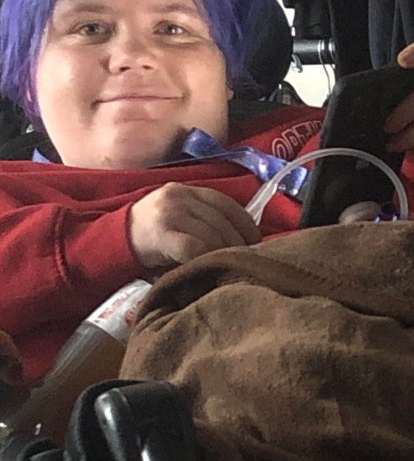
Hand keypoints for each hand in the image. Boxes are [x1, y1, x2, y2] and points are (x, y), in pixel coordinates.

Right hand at [129, 183, 260, 269]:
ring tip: (229, 267)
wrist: (112, 243)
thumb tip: (243, 237)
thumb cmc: (151, 236)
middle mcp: (179, 197)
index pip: (226, 203)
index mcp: (186, 191)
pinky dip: (206, 259)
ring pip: (212, 235)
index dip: (245, 223)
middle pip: (222, 220)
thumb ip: (203, 219)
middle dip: (237, 242)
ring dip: (224, 253)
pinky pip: (195, 248)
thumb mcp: (177, 217)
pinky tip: (209, 269)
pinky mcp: (162, 234)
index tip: (255, 242)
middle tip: (244, 260)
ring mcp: (170, 213)